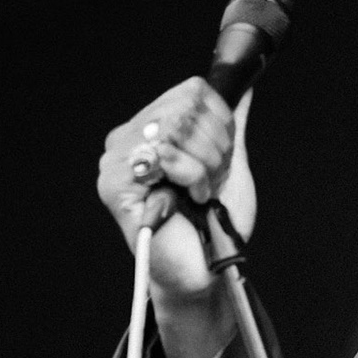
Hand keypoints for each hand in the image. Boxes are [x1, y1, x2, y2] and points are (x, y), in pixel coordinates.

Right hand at [96, 77, 241, 302]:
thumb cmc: (213, 224)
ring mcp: (117, 161)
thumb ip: (228, 126)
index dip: (221, 123)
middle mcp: (128, 139)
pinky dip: (192, 177)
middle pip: (186, 106)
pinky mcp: (114, 184)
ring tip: (200, 192)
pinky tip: (189, 199)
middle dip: (215, 147)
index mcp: (151, 128)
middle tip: (212, 179)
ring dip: (205, 166)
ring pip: (176, 128)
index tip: (223, 157)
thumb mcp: (228, 165)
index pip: (192, 91)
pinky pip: (165, 155)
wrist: (206, 268)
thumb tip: (242, 89)